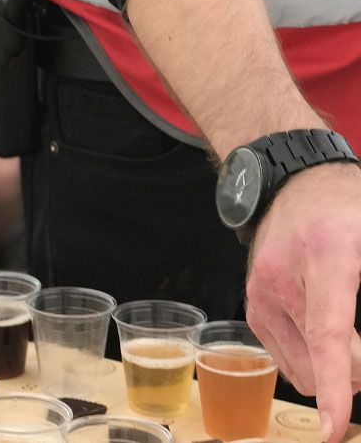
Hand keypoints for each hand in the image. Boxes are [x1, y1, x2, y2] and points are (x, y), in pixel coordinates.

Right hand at [245, 163, 360, 441]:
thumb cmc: (345, 208)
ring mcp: (261, 296)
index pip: (329, 336)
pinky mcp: (253, 307)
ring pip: (301, 368)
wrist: (292, 184)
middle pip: (319, 361)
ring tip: (351, 347)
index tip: (333, 426)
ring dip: (331, 372)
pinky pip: (285, 358)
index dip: (335, 386)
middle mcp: (282, 282)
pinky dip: (312, 361)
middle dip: (350, 376)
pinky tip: (326, 338)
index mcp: (326, 259)